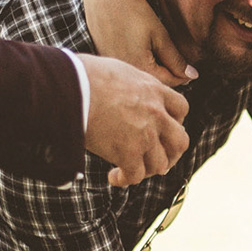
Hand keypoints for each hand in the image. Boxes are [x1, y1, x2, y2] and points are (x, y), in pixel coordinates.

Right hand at [79, 56, 188, 186]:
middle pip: (180, 141)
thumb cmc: (84, 75)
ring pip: (161, 163)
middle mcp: (156, 113)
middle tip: (157, 157)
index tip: (162, 128)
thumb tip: (122, 88)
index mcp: (154, 90)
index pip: (181, 109)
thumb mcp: (119, 71)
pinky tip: (114, 176)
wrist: (69, 87)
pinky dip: (126, 179)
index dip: (175, 121)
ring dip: (148, 170)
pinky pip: (136, 175)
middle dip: (171, 152)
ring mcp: (144, 134)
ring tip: (131, 169)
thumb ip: (131, 85)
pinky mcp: (127, 153)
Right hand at [83, 0, 194, 86]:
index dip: (183, 77)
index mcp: (140, 68)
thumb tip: (192, 76)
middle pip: (153, 80)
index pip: (168, 82)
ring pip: (139, 73)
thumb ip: (176, 59)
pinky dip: (137, 61)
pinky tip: (140, 48)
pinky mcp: (105, 55)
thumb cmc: (134, 11)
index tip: (191, 70)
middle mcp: (124, 70)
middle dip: (168, 74)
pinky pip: (127, 64)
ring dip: (152, 68)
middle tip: (178, 63)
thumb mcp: (160, 36)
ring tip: (160, 54)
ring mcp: (113, 63)